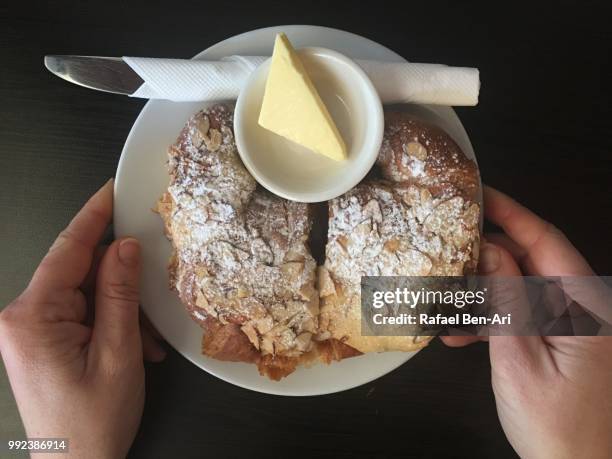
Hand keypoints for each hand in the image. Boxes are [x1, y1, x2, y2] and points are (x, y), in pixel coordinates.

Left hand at [0, 179, 165, 458]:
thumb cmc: (92, 423)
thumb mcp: (117, 354)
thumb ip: (120, 294)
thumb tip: (126, 247)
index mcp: (31, 317)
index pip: (67, 250)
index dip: (94, 215)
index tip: (112, 189)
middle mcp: (22, 318)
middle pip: (79, 272)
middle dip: (121, 281)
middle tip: (153, 292)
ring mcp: (30, 330)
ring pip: (86, 294)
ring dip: (122, 310)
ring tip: (145, 342)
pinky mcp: (41, 341)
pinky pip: (82, 314)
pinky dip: (112, 323)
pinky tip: (134, 346)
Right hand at [442, 185, 611, 458]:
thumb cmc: (558, 427)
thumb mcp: (520, 360)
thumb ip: (506, 301)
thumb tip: (487, 251)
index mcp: (586, 305)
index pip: (546, 240)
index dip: (510, 212)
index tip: (477, 193)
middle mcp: (583, 307)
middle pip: (530, 260)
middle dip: (485, 255)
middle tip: (445, 249)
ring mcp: (571, 323)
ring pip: (520, 286)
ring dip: (482, 292)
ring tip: (445, 301)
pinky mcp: (558, 339)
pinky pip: (522, 313)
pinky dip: (492, 318)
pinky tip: (460, 332)